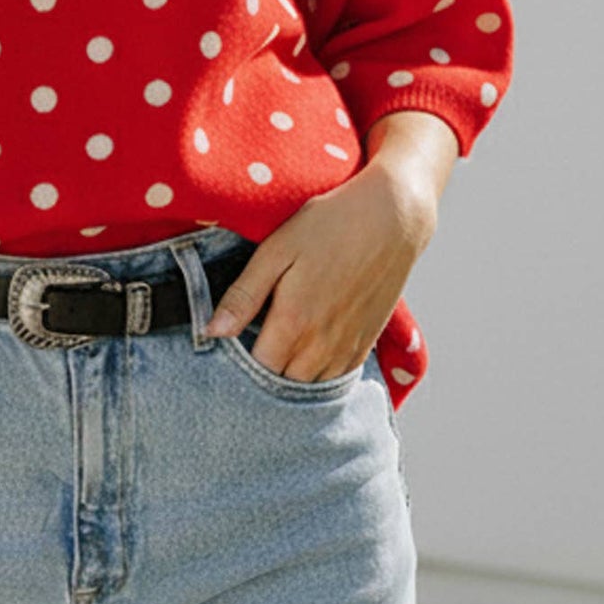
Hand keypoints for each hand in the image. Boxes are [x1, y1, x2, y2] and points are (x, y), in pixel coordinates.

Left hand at [204, 163, 437, 380]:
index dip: (239, 361)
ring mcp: (348, 346)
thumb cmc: (328, 226)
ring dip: (291, 375)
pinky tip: (307, 351)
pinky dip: (319, 373)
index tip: (230, 344)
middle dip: (263, 372)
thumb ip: (244, 295)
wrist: (392, 218)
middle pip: (283, 383)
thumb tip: (212, 332)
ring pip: (310, 384)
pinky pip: (337, 377)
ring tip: (278, 349)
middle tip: (251, 344)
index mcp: (294, 321)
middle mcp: (323, 344)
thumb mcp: (276, 251)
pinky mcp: (367, 342)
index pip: (257, 368)